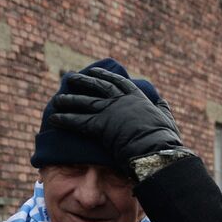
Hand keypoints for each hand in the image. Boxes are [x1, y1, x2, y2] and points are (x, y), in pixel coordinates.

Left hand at [48, 67, 182, 168]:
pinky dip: (66, 119)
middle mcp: (120, 101)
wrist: (156, 149)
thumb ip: (163, 108)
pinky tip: (55, 119)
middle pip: (97, 87)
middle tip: (71, 77)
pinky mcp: (100, 125)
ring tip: (58, 99)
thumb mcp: (167, 119)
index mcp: (137, 98)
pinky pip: (79, 121)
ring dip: (69, 100)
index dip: (105, 76)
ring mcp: (109, 111)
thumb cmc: (165, 138)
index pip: (118, 82)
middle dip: (83, 82)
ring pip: (85, 102)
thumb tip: (162, 101)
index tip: (94, 72)